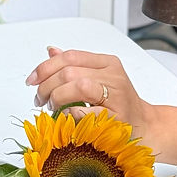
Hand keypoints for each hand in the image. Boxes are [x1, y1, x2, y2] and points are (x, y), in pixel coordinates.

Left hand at [26, 44, 165, 148]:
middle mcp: (113, 75)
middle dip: (47, 86)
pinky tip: (67, 116)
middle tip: (40, 99)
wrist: (145, 125)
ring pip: (78, 86)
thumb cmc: (119, 103)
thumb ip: (75, 65)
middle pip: (70, 71)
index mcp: (107, 62)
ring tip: (52, 107)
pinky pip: (87, 111)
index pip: (71, 56)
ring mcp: (116, 95)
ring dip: (57, 98)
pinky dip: (71, 114)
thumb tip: (51, 50)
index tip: (32, 80)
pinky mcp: (117, 117)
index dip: (46, 67)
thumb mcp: (98, 78)